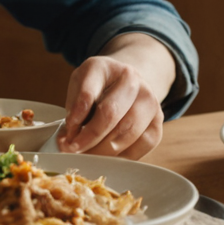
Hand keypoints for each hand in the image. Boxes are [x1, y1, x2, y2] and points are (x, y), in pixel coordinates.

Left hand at [59, 34, 174, 159]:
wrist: (126, 83)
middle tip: (73, 150)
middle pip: (110, 114)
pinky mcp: (158, 121)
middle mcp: (131, 79)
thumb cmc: (98, 87)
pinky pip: (142, 145)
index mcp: (105, 67)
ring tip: (87, 155)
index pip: (88, 93)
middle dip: (89, 138)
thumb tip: (69, 139)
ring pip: (127, 133)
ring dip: (103, 151)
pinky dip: (123, 156)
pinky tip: (108, 157)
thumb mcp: (79, 87)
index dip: (76, 117)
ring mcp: (149, 99)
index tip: (65, 134)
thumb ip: (74, 109)